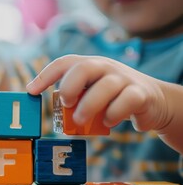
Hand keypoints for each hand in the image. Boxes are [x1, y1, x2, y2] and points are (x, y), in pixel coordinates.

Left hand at [26, 54, 169, 131]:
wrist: (153, 101)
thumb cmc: (112, 98)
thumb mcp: (90, 94)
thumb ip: (73, 98)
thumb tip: (50, 110)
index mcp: (89, 65)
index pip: (64, 63)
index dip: (45, 75)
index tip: (31, 91)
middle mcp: (105, 67)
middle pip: (83, 67)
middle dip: (69, 87)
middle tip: (65, 104)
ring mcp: (124, 78)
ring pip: (105, 86)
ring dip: (88, 106)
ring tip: (80, 121)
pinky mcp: (140, 93)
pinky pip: (126, 101)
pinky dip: (113, 114)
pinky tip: (107, 122)